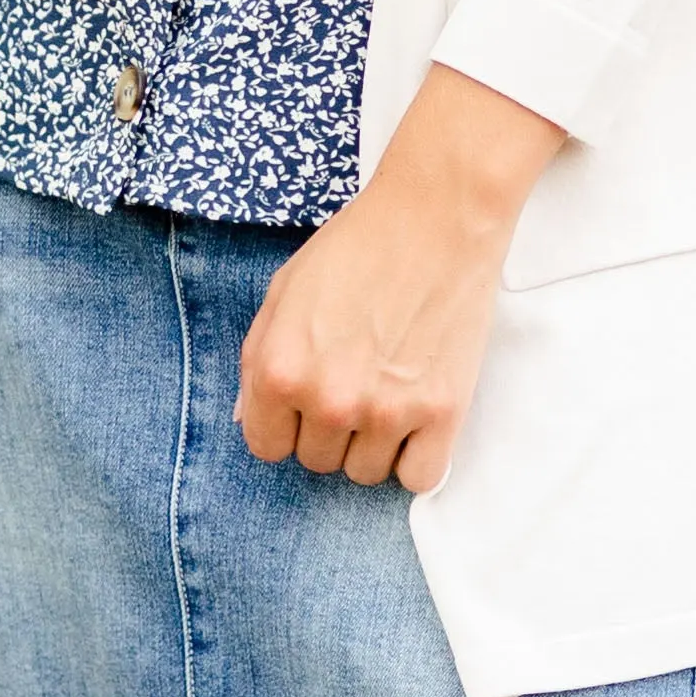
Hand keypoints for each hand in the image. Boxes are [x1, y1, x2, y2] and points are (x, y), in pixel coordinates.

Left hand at [236, 65, 564, 491]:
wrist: (437, 217)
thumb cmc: (358, 246)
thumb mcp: (284, 292)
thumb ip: (260, 359)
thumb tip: (253, 419)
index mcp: (280, 371)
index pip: (267, 447)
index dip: (286, 424)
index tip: (307, 403)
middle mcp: (330, 400)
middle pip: (318, 462)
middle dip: (330, 430)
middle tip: (355, 383)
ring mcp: (388, 411)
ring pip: (365, 473)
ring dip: (373, 444)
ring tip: (388, 394)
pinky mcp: (442, 413)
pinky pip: (419, 478)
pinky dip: (417, 458)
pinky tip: (417, 423)